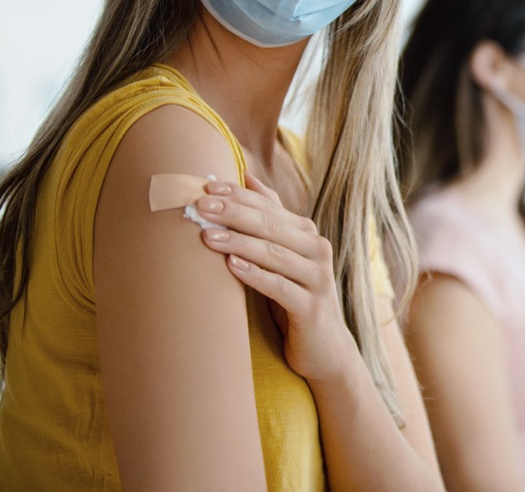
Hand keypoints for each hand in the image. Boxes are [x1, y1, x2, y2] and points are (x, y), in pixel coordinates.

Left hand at [194, 172, 351, 383]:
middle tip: (200, 206)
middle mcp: (317, 250)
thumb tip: (246, 175)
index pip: (270, 207)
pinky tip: (231, 267)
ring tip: (207, 235)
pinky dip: (255, 275)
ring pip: (274, 253)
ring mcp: (318, 278)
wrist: (324, 348)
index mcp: (306, 234)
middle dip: (234, 213)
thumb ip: (270, 217)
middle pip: (271, 226)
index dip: (239, 195)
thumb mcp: (282, 256)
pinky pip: (280, 287)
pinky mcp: (312, 307)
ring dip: (239, 242)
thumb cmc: (295, 297)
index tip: (206, 186)